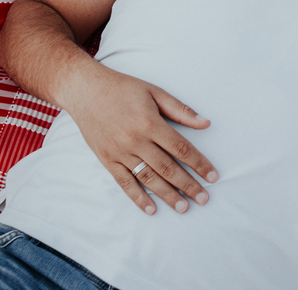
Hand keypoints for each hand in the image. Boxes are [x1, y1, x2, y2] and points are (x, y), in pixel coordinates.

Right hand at [64, 65, 217, 214]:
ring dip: (167, 195)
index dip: (199, 164)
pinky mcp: (107, 160)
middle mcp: (136, 140)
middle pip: (167, 167)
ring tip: (183, 207)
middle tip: (204, 199)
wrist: (85, 90)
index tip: (212, 176)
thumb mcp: (154, 92)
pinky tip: (151, 209)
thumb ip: (180, 110)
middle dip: (188, 185)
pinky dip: (138, 198)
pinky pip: (124, 183)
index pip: (181, 148)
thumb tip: (206, 123)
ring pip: (148, 178)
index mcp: (150, 122)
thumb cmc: (122, 88)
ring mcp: (120, 152)